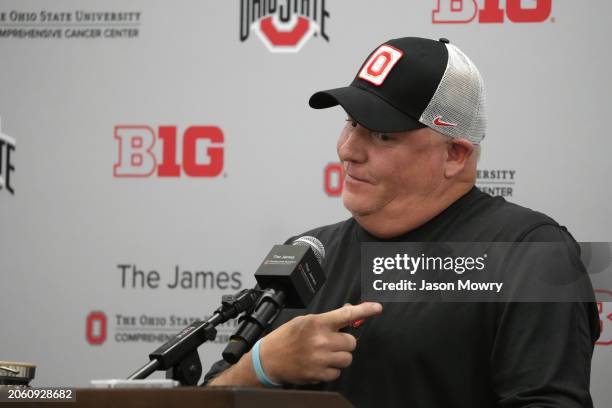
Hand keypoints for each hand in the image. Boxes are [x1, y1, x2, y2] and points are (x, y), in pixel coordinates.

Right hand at [259, 302, 382, 384]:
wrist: (268, 359)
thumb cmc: (286, 338)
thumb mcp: (304, 321)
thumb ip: (327, 320)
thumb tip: (348, 314)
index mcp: (317, 323)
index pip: (346, 315)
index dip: (364, 310)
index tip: (377, 308)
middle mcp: (321, 340)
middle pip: (351, 342)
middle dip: (344, 342)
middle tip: (331, 342)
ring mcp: (321, 359)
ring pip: (347, 358)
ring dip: (339, 357)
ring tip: (324, 354)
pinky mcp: (319, 374)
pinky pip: (337, 373)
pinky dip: (331, 370)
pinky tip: (319, 364)